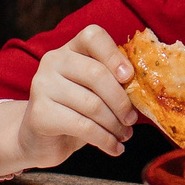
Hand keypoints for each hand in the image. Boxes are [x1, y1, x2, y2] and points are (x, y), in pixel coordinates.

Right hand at [0, 24, 138, 175]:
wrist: (39, 138)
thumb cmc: (75, 111)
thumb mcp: (93, 91)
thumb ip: (112, 82)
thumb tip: (145, 89)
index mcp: (70, 49)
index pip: (93, 37)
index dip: (114, 55)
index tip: (129, 77)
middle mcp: (53, 62)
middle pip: (97, 74)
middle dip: (121, 101)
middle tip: (132, 119)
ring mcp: (42, 86)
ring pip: (92, 105)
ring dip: (115, 125)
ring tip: (124, 135)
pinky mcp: (39, 113)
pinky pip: (83, 127)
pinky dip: (105, 140)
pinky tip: (114, 148)